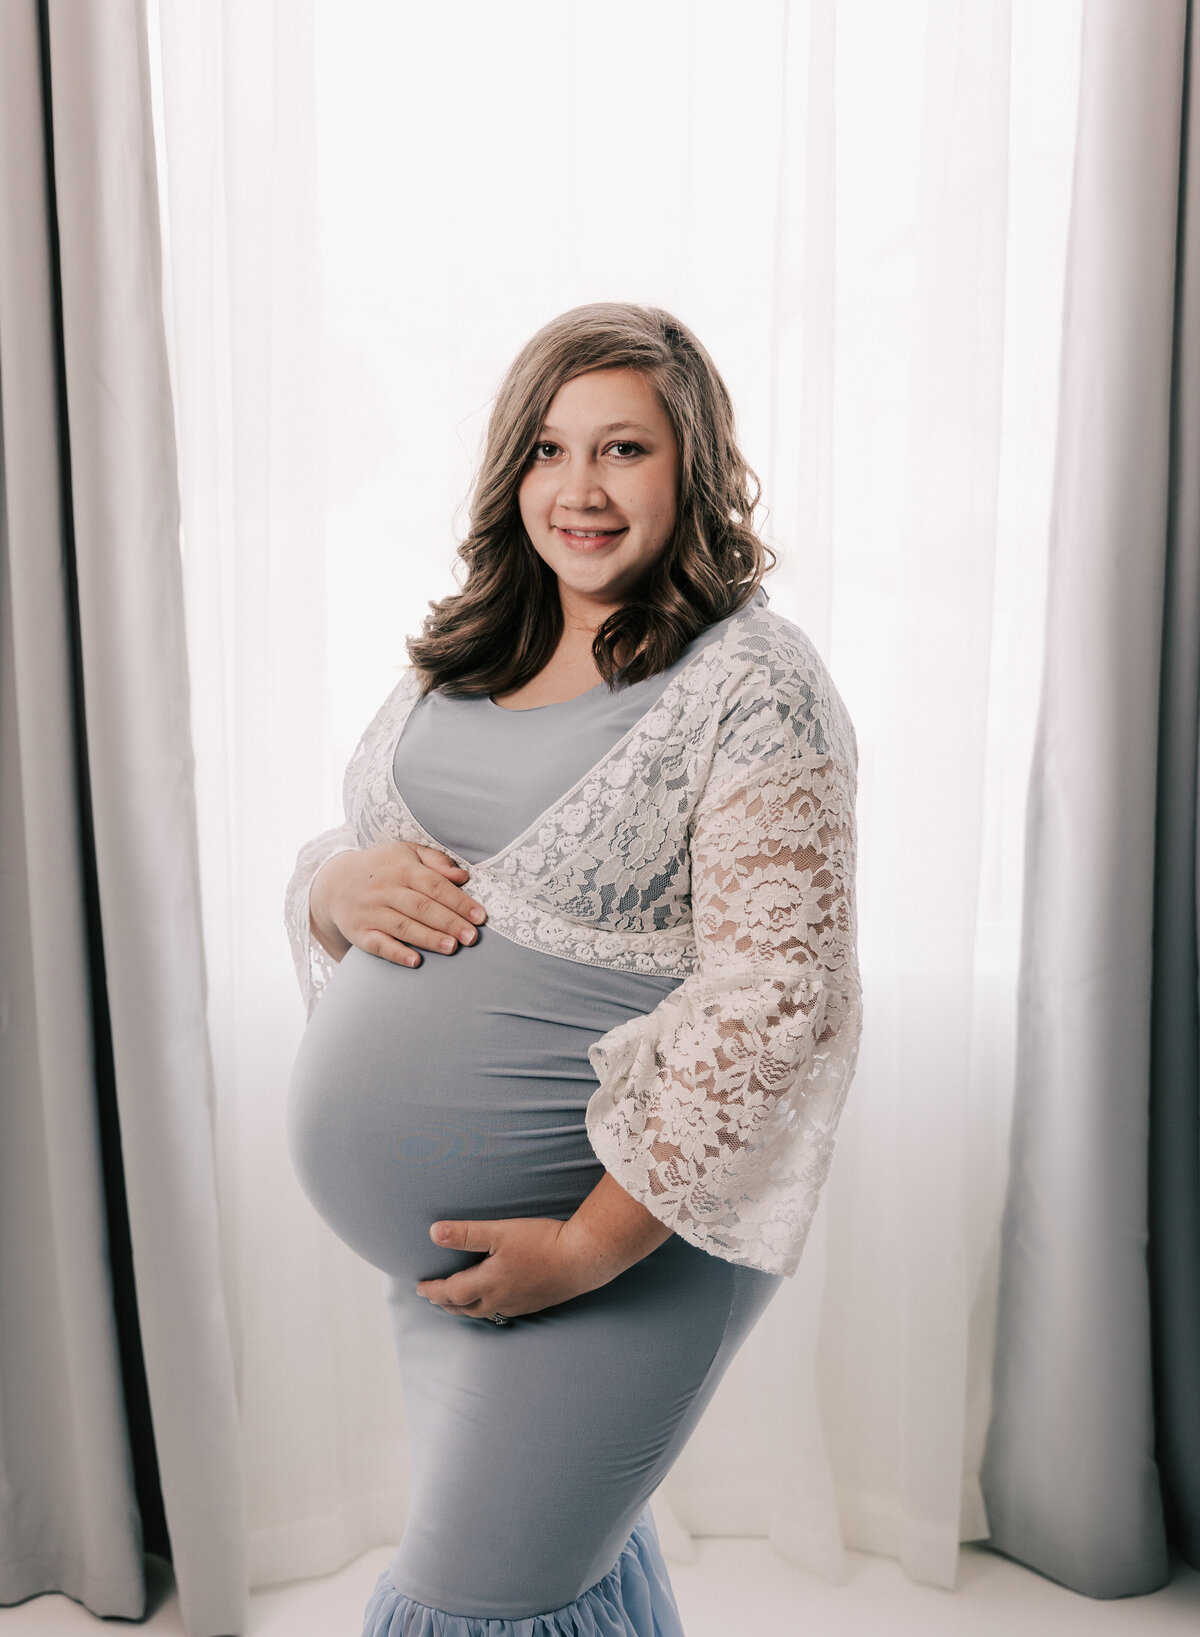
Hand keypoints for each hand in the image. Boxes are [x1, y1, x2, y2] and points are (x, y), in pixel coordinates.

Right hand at [309, 841, 486, 967]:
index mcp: (402, 867)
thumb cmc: (382, 868)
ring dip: (428, 938)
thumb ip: (436, 861)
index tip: (480, 916)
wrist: (334, 882)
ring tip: (452, 948)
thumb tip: (462, 877)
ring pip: (403, 926)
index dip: (459, 901)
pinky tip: (415, 961)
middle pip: (421, 907)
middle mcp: (385, 889)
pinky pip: (378, 944)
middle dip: (449, 922)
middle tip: (472, 937)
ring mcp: (371, 911)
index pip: (435, 885)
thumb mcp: (406, 853)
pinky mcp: (359, 932)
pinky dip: (396, 953)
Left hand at [416, 1216, 602, 1319]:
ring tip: (459, 1302)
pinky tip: (494, 1301)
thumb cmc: (541, 1242)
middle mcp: (500, 1300)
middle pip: (465, 1308)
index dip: (433, 1290)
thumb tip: (433, 1233)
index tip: (420, 1286)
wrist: (582, 1259)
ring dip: (466, 1308)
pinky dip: (488, 1308)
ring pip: (484, 1313)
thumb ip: (465, 1233)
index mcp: (487, 1284)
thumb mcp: (499, 1231)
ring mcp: (518, 1305)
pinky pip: (502, 1312)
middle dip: (446, 1303)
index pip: (451, 1292)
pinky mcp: (534, 1304)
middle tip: (434, 1297)